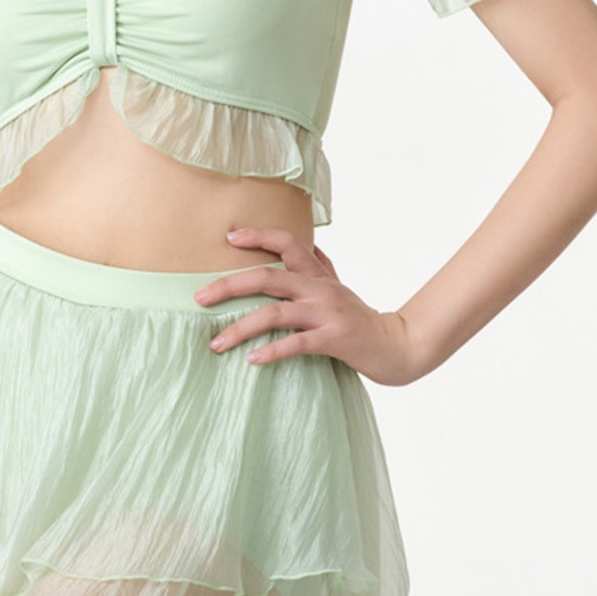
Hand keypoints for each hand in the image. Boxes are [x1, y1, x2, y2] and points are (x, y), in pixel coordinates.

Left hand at [195, 226, 426, 386]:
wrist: (397, 346)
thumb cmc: (361, 318)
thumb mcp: (341, 287)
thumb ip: (323, 267)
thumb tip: (313, 245)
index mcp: (318, 274)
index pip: (287, 242)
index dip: (257, 235)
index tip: (228, 237)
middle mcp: (320, 288)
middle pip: (267, 277)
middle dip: (228, 286)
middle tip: (198, 298)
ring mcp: (326, 313)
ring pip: (274, 313)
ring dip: (240, 328)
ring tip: (215, 343)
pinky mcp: (334, 339)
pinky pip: (295, 343)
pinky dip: (271, 351)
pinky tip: (251, 360)